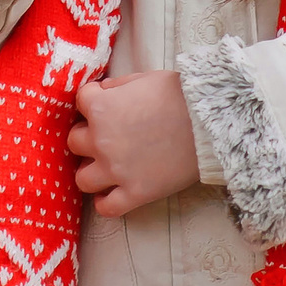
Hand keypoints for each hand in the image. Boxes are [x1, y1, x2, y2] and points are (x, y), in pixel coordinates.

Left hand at [69, 71, 199, 217]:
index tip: (106, 102)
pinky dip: (106, 202)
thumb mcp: (146, 78)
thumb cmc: (181, 95)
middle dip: (88, 136)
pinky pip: (107, 207)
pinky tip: (113, 193)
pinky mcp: (136, 192)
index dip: (94, 100)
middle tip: (107, 135)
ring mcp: (116, 170)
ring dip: (92, 171)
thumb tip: (105, 91)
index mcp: (101, 108)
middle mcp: (101, 140)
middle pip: (74, 141)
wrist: (210, 123)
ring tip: (107, 166)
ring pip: (82, 178)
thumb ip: (119, 85)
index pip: (80, 101)